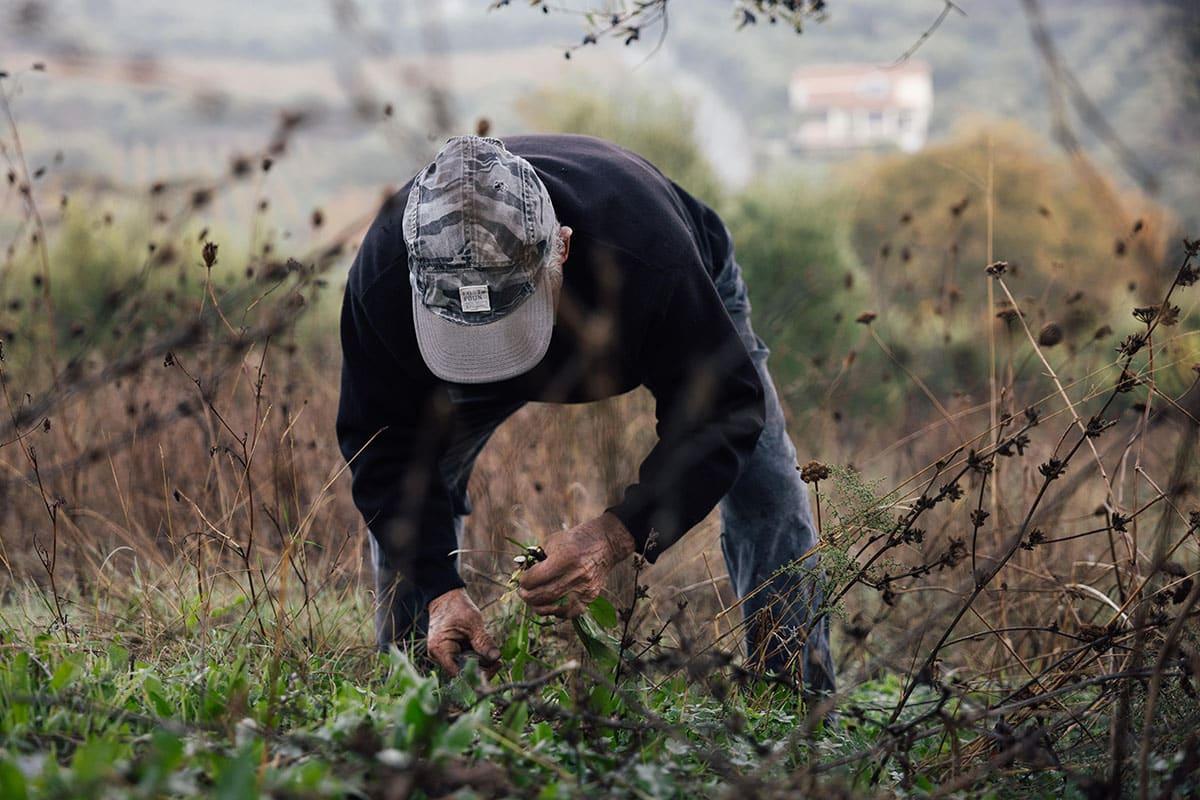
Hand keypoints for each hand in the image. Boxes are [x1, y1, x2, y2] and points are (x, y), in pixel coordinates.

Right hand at [426, 588, 501, 677]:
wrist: (446, 597)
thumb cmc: (456, 607)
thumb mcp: (473, 623)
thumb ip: (483, 641)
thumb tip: (496, 657)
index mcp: (440, 650)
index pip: (459, 674)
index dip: (478, 674)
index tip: (496, 666)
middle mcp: (438, 657)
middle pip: (463, 673)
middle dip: (482, 668)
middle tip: (498, 661)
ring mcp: (443, 656)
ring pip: (465, 668)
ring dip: (480, 662)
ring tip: (492, 652)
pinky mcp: (449, 653)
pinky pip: (464, 661)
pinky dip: (475, 657)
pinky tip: (484, 650)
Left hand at [518, 513, 635, 618]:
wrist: (605, 543)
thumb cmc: (576, 540)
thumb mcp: (554, 541)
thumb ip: (538, 558)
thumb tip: (521, 573)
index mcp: (564, 558)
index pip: (536, 577)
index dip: (524, 580)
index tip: (521, 579)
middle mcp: (575, 575)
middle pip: (544, 595)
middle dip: (527, 596)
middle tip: (522, 593)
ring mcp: (584, 588)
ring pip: (555, 607)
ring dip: (538, 606)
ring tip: (532, 601)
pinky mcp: (590, 597)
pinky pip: (569, 613)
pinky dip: (556, 612)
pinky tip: (549, 606)